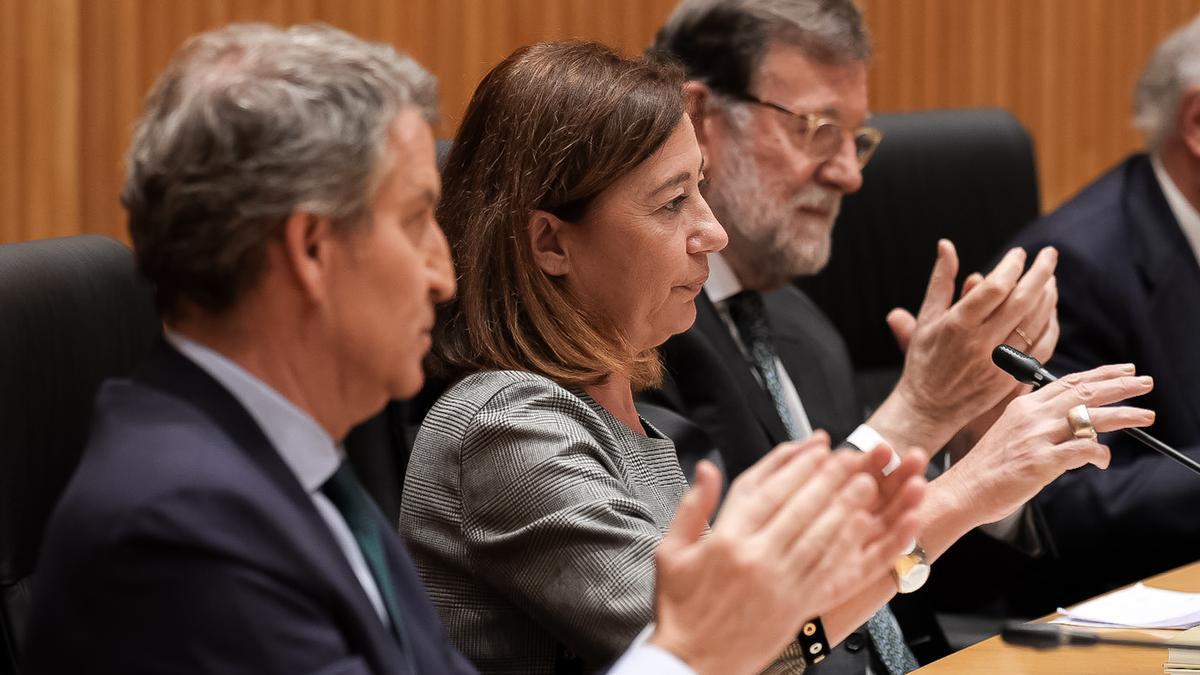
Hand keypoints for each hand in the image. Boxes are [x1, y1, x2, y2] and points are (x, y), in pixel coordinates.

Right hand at [648, 433, 925, 674]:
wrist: (690, 663)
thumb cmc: (680, 609)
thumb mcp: (670, 551)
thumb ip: (693, 506)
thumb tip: (706, 467)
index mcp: (725, 539)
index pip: (765, 488)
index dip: (794, 462)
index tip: (815, 444)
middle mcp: (756, 557)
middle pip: (801, 505)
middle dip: (829, 476)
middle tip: (850, 454)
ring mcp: (780, 582)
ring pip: (821, 534)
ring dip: (846, 505)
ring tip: (865, 482)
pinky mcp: (797, 605)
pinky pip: (829, 569)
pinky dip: (848, 545)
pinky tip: (862, 528)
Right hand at [877, 241, 1058, 450]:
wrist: (928, 408)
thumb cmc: (924, 360)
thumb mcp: (926, 318)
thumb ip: (941, 280)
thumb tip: (946, 245)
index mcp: (957, 325)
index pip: (995, 287)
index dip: (1011, 266)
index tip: (1019, 253)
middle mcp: (980, 344)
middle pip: (1023, 301)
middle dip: (1041, 273)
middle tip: (1050, 254)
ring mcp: (999, 363)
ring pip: (1036, 322)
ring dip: (1048, 297)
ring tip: (1050, 278)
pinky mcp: (1011, 378)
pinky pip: (1041, 347)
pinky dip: (1050, 325)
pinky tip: (1049, 311)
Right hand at [942, 363, 1154, 525]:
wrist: (964, 490)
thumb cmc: (987, 468)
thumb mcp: (1010, 433)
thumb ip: (1038, 423)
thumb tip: (1074, 426)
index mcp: (1024, 407)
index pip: (1068, 382)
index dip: (1100, 374)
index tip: (1123, 371)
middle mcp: (1032, 416)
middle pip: (1084, 392)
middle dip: (1120, 386)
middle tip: (1145, 382)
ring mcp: (1037, 438)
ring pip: (1089, 417)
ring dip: (1123, 415)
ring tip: (1146, 416)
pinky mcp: (1041, 461)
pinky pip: (1083, 451)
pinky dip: (1099, 454)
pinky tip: (1104, 460)